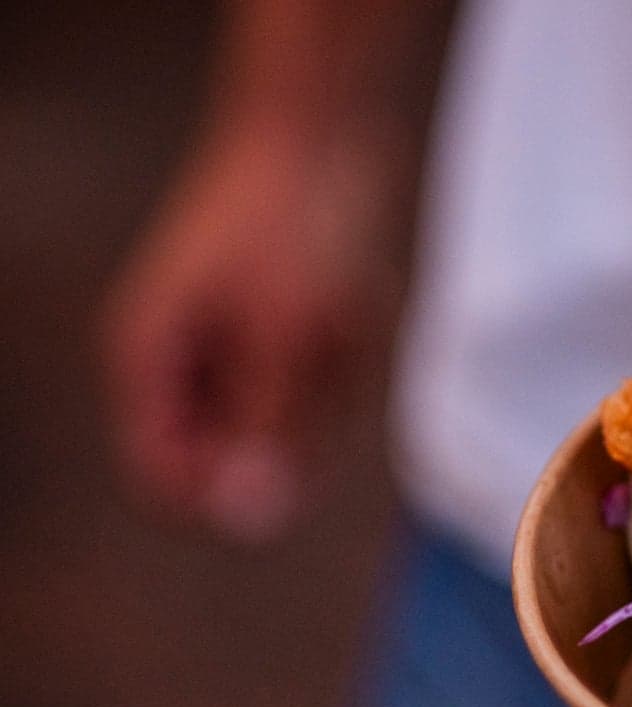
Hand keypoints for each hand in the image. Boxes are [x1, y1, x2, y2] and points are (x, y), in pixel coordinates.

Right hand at [102, 122, 406, 540]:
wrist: (330, 130)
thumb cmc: (298, 224)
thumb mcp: (292, 333)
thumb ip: (267, 428)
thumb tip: (247, 521)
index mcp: (148, 364)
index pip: (167, 486)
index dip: (231, 497)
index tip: (297, 453)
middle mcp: (180, 369)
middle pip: (238, 466)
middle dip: (297, 433)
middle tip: (328, 357)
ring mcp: (229, 356)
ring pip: (288, 434)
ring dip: (330, 398)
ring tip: (342, 321)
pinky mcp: (279, 344)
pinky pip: (320, 398)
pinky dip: (346, 372)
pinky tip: (354, 314)